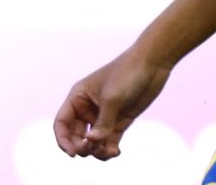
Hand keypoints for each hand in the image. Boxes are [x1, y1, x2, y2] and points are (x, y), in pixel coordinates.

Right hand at [52, 46, 172, 159]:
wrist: (153, 62)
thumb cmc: (128, 73)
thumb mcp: (113, 98)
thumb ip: (103, 122)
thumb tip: (92, 143)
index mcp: (78, 98)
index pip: (62, 123)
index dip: (63, 140)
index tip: (73, 152)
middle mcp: (88, 108)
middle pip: (75, 136)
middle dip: (82, 146)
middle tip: (93, 148)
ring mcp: (104, 116)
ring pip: (93, 142)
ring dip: (96, 151)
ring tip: (109, 151)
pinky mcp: (120, 120)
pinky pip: (109, 141)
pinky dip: (109, 149)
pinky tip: (115, 152)